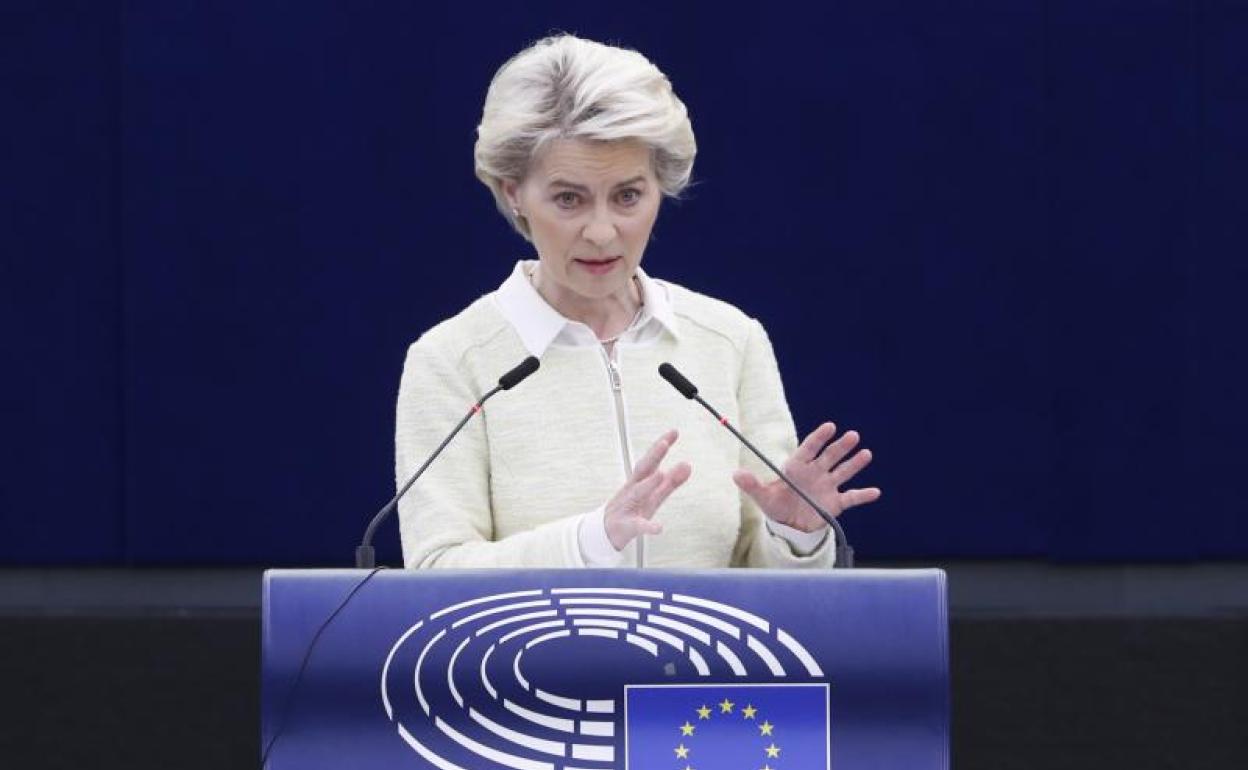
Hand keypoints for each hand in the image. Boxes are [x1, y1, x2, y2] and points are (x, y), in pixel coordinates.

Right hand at [604, 429, 692, 549]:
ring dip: (649, 483)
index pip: (651, 460)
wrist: (607, 532)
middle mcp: (633, 490)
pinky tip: (658, 527)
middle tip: (664, 443)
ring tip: (661, 474)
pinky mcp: (628, 526)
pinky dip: (648, 526)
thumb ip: (672, 481)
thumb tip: (688, 465)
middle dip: (653, 456)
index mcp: (640, 482)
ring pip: (638, 493)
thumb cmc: (632, 510)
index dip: (662, 447)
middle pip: (642, 470)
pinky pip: (638, 525)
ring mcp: (629, 506)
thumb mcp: (654, 495)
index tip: (673, 432)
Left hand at [733, 422, 880, 532]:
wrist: (789, 527)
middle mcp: (816, 472)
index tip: (830, 426)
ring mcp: (827, 486)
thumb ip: (751, 485)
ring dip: (854, 464)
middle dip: (841, 447)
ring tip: (866, 454)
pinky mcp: (836, 503)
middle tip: (852, 436)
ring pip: (843, 472)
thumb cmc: (776, 506)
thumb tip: (736, 474)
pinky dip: (863, 495)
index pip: (809, 448)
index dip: (819, 437)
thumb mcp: (762, 497)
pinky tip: (875, 492)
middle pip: (830, 456)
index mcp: (798, 467)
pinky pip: (852, 497)